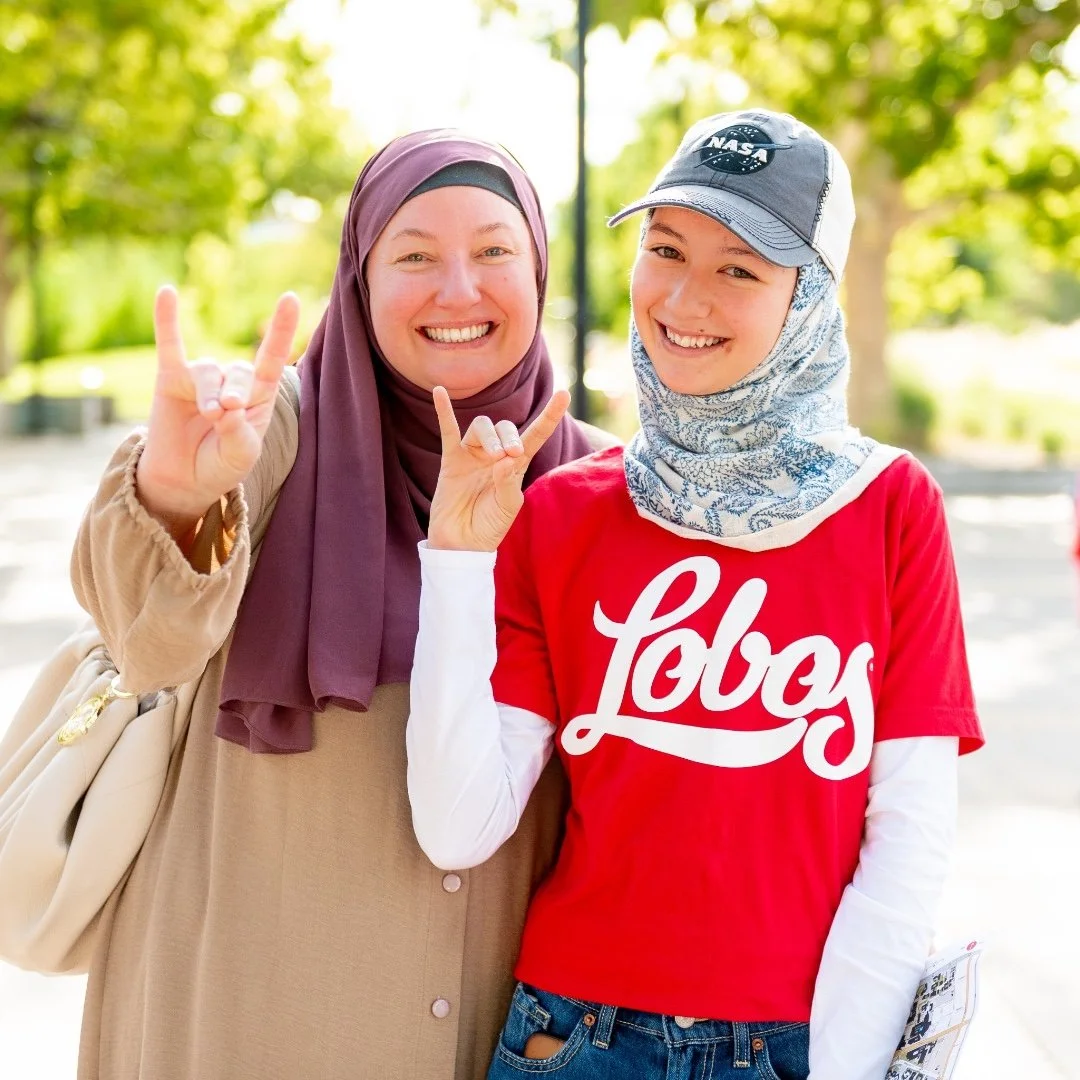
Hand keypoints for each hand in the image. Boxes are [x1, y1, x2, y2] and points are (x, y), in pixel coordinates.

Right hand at [136, 285, 299, 536]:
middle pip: (239, 370)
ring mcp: (200, 379)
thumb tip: (226, 407)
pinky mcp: (170, 379)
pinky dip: (167, 320)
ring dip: (209, 392)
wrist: (184, 481)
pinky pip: (169, 345)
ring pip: (208, 371)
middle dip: (235, 391)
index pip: (272, 359)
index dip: (281, 331)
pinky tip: (166, 292)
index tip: (290, 299)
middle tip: (226, 413)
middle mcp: (231, 382)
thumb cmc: (221, 466)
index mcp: (258, 396)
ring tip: (209, 414)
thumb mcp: (240, 456)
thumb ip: (239, 434)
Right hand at [427, 385, 570, 551]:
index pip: (536, 435)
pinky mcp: (451, 460)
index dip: (549, 415)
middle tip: (512, 454)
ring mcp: (473, 456)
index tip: (564, 394)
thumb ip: (508, 482)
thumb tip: (504, 459)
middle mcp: (495, 455)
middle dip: (510, 436)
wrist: (463, 543)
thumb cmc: (489, 526)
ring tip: (493, 456)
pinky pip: (447, 430)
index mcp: (516, 465)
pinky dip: (443, 411)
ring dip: (490, 436)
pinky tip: (439, 392)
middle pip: (505, 427)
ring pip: (481, 426)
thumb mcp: (508, 507)